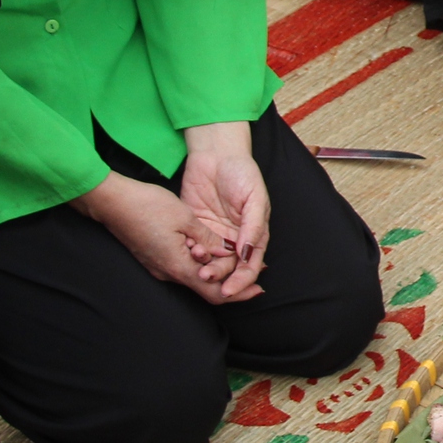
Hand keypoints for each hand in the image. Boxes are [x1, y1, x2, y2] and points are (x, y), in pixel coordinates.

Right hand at [74, 173, 245, 302]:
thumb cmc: (147, 206)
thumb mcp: (185, 218)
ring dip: (216, 271)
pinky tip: (212, 251)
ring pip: (194, 276)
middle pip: (206, 288)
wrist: (111, 202)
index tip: (258, 288)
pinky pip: (182, 266)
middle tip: (254, 272)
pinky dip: (201, 263)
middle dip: (231, 282)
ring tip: (238, 259)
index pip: (214, 293)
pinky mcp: (154, 257)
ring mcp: (159, 267)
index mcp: (178, 266)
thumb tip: (226, 251)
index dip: (238, 293)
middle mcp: (168, 273)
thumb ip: (208, 239)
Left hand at [179, 121, 268, 298]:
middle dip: (219, 276)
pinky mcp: (194, 226)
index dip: (241, 281)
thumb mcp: (255, 198)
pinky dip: (190, 251)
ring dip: (204, 267)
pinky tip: (187, 250)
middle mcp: (234, 239)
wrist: (216, 153)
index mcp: (253, 235)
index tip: (230, 290)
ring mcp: (213, 233)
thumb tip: (248, 254)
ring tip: (197, 267)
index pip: (250, 266)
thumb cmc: (242, 172)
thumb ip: (253, 226)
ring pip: (210, 261)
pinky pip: (193, 245)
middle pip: (228, 268)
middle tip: (206, 277)